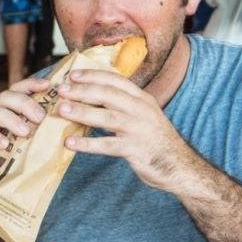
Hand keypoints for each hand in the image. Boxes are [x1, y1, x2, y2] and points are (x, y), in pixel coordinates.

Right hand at [0, 76, 51, 186]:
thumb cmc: (17, 168)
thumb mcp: (35, 148)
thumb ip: (47, 135)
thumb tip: (70, 126)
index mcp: (12, 112)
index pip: (19, 90)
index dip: (31, 84)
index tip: (47, 85)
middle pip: (5, 96)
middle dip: (24, 103)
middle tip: (40, 117)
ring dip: (10, 118)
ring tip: (25, 133)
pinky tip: (5, 144)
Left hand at [56, 69, 197, 192]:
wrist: (179, 166)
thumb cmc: (154, 140)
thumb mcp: (143, 116)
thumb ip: (122, 105)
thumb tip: (91, 96)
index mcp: (143, 99)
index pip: (116, 80)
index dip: (93, 75)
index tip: (73, 74)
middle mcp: (142, 110)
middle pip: (109, 94)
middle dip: (83, 90)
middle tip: (61, 89)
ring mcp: (139, 129)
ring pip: (107, 116)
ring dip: (83, 112)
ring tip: (62, 110)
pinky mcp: (136, 150)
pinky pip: (108, 145)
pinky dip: (87, 144)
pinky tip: (70, 143)